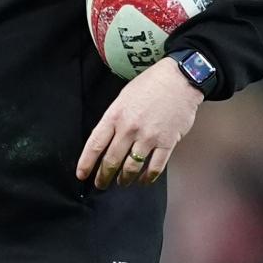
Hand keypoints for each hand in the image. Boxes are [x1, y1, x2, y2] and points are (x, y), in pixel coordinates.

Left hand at [75, 57, 203, 188]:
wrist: (180, 78)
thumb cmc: (150, 85)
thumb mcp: (123, 97)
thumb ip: (114, 119)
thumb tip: (105, 141)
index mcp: (115, 116)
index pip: (95, 145)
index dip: (86, 163)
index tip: (82, 175)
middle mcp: (129, 129)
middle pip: (111, 161)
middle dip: (103, 177)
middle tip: (100, 184)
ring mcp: (148, 137)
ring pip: (131, 168)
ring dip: (124, 179)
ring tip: (122, 182)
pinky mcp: (167, 143)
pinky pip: (155, 167)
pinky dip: (147, 178)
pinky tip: (143, 180)